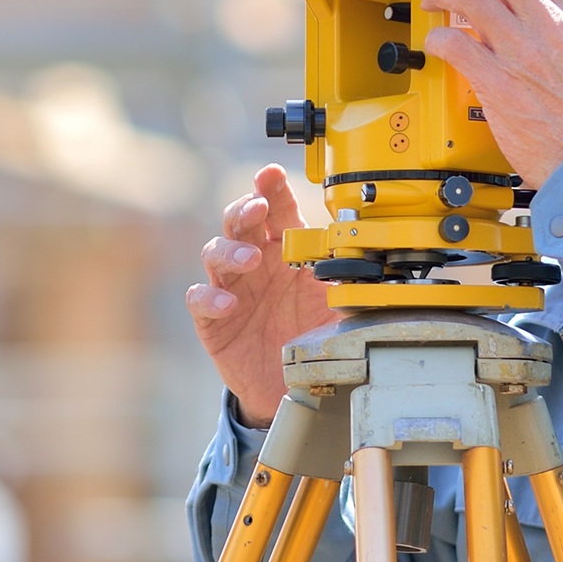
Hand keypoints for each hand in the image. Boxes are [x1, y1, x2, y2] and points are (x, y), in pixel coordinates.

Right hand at [185, 165, 326, 425]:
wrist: (294, 386)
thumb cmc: (314, 335)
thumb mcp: (338, 304)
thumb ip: (344, 275)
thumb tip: (362, 248)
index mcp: (285, 250)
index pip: (276, 210)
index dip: (271, 189)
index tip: (271, 175)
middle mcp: (255, 263)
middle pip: (238, 221)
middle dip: (245, 209)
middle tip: (258, 208)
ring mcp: (231, 289)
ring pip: (215, 252)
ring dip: (230, 249)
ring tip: (250, 258)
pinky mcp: (213, 321)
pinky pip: (200, 300)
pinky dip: (210, 298)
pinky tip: (227, 304)